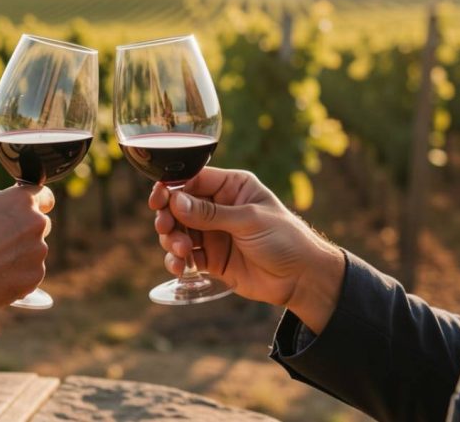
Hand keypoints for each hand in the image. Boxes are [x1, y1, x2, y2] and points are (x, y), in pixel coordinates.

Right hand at [0, 185, 53, 311]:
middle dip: (24, 232)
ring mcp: (38, 251)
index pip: (45, 197)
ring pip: (34, 251)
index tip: (28, 213)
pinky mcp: (35, 275)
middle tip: (0, 242)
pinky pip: (30, 273)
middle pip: (39, 225)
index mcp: (21, 201)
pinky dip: (18, 276)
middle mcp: (36, 223)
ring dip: (20, 255)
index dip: (37, 204)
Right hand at [150, 167, 343, 333]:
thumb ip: (210, 213)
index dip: (172, 188)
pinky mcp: (211, 258)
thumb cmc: (285, 239)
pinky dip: (177, 261)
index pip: (193, 180)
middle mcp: (219, 207)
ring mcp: (213, 233)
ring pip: (178, 232)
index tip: (158, 200)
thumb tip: (175, 200)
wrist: (302, 279)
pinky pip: (185, 256)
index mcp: (231, 187)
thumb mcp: (249, 220)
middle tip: (166, 230)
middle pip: (179, 206)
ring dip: (172, 241)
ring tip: (182, 252)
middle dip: (169, 218)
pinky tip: (180, 267)